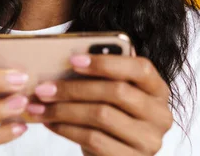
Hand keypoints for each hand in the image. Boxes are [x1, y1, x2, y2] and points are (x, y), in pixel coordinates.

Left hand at [26, 54, 173, 155]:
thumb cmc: (110, 117)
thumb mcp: (110, 95)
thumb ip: (101, 76)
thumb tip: (66, 59)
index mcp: (158, 89)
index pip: (140, 68)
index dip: (106, 62)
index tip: (73, 60)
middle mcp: (160, 115)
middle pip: (116, 92)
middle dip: (74, 88)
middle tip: (43, 87)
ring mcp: (149, 140)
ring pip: (101, 115)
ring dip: (63, 109)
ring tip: (40, 106)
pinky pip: (94, 139)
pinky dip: (66, 129)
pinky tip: (50, 123)